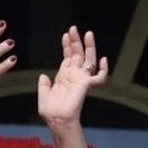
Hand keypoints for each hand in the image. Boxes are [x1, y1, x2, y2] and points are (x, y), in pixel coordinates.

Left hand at [37, 26, 106, 147]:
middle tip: (74, 28)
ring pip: (89, 59)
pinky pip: (100, 76)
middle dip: (76, 41)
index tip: (66, 35)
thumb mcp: (43, 94)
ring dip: (88, 46)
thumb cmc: (50, 110)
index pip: (68, 57)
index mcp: (64, 76)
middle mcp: (74, 75)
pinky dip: (104, 69)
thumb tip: (43, 76)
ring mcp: (81, 79)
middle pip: (78, 53)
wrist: (56, 119)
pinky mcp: (86, 84)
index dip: (67, 46)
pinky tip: (103, 59)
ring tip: (87, 34)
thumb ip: (43, 85)